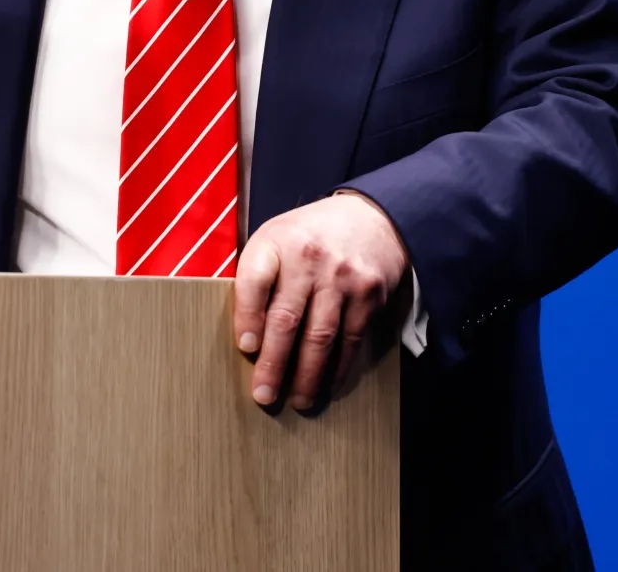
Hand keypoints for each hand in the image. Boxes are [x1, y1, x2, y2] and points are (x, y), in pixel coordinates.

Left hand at [232, 192, 410, 411]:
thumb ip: (258, 275)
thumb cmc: (309, 236)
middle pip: (286, 318)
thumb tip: (245, 334)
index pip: (255, 279)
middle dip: (273, 362)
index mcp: (276, 241)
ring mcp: (341, 278)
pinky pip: (350, 340)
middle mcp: (308, 259)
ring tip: (297, 401)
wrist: (372, 217)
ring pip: (320, 336)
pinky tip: (326, 385)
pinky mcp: (368, 296)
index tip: (245, 347)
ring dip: (307, 375)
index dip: (247, 316)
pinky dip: (337, 367)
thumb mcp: (276, 237)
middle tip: (263, 395)